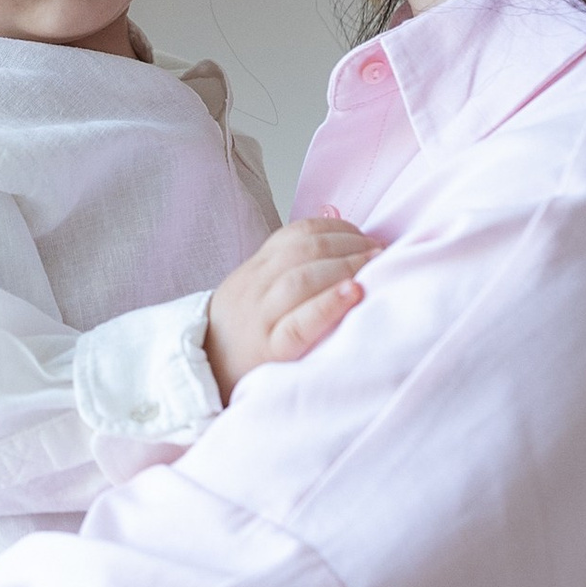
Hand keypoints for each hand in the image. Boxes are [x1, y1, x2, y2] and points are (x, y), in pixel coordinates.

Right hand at [206, 213, 381, 399]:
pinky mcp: (270, 350)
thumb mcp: (257, 285)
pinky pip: (298, 324)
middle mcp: (257, 287)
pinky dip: (327, 305)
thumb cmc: (242, 331)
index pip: (298, 233)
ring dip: (345, 267)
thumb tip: (335, 214)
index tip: (364, 237)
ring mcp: (262, 319)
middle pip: (304, 252)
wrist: (205, 372)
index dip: (337, 229)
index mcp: (257, 268)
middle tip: (379, 251)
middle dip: (348, 245)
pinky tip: (353, 293)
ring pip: (301, 280)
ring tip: (374, 266)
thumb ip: (292, 256)